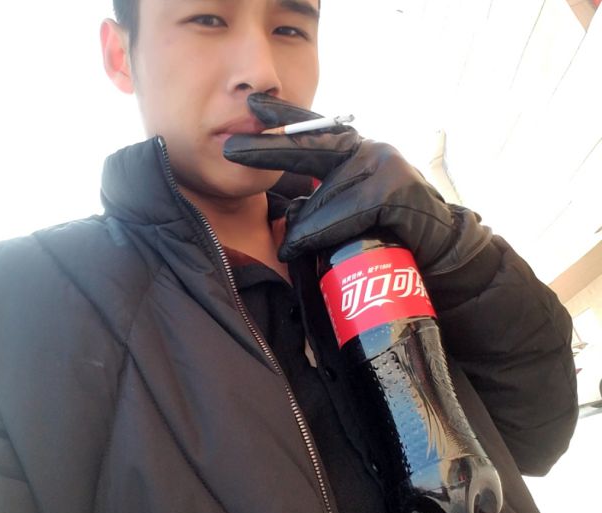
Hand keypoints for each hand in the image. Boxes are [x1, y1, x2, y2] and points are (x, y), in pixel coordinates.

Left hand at [224, 93, 490, 274]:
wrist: (436, 247)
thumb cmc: (387, 228)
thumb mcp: (348, 210)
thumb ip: (320, 205)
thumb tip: (284, 215)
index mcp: (354, 153)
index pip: (315, 130)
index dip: (284, 119)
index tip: (252, 109)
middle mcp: (368, 150)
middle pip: (314, 147)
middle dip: (271, 148)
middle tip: (232, 150)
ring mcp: (385, 167)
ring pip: (330, 193)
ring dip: (306, 225)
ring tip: (288, 246)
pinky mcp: (398, 191)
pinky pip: (352, 210)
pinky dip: (327, 230)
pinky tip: (306, 244)